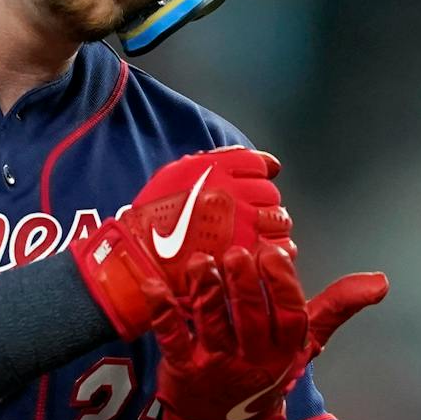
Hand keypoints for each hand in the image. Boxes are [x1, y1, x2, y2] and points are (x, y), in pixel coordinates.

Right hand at [70, 146, 291, 338]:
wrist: (141, 258)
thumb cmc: (154, 217)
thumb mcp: (179, 173)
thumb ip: (220, 161)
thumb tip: (266, 163)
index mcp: (215, 170)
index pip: (259, 164)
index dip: (258, 176)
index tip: (252, 187)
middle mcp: (232, 193)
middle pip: (270, 193)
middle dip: (262, 204)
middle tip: (246, 217)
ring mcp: (242, 225)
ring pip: (279, 220)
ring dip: (270, 227)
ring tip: (252, 236)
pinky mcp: (246, 255)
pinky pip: (279, 248)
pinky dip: (275, 251)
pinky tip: (259, 253)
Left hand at [148, 243, 387, 419]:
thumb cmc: (263, 369)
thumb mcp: (302, 344)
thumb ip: (335, 307)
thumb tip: (381, 282)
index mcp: (284, 350)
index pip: (290, 317)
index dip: (282, 285)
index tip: (274, 251)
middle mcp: (252, 360)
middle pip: (250, 319)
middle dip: (243, 285)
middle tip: (235, 253)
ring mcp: (216, 366)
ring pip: (212, 326)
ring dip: (206, 291)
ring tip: (200, 261)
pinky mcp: (182, 369)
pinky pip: (171, 337)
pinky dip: (162, 311)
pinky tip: (154, 284)